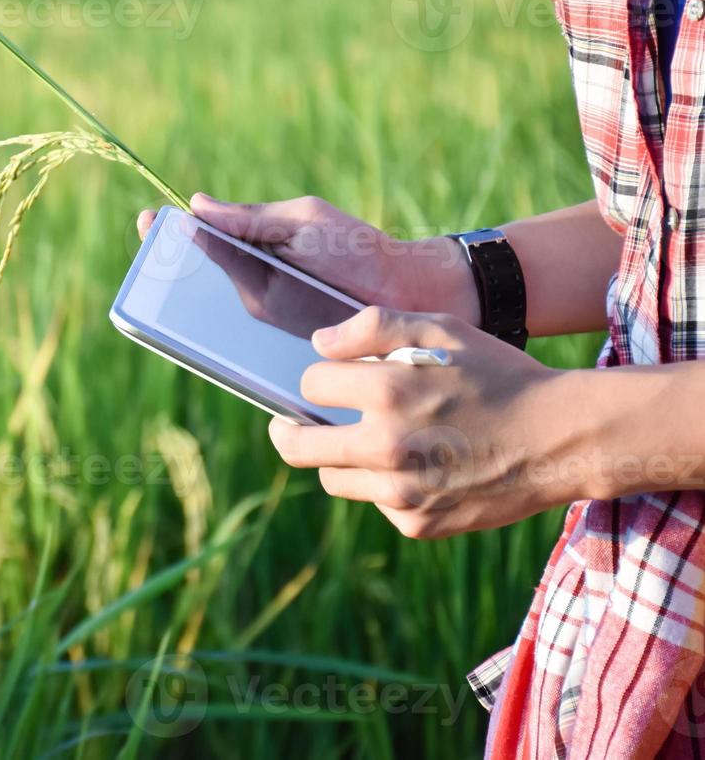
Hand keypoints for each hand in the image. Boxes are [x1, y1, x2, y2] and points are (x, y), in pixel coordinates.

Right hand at [138, 193, 478, 323]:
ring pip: (210, 310)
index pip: (203, 233)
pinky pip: (237, 341)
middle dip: (168, 270)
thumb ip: (250, 218)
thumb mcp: (301, 223)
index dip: (172, 230)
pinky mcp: (275, 340)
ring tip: (164, 299)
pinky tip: (195, 337)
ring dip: (185, 307)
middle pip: (196, 275)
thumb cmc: (355, 248)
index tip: (149, 222)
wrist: (404, 295)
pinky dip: (215, 340)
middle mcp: (252, 277)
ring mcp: (261, 310)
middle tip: (151, 263)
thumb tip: (197, 205)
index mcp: (255, 239)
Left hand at [272, 306, 578, 537]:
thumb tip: (319, 344)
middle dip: (288, 430)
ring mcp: (402, 491)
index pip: (309, 385)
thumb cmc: (497, 374)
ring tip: (366, 441)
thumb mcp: (441, 329)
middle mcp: (387, 445)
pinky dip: (386, 485)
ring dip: (340, 459)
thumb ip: (373, 327)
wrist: (561, 438)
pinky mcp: (419, 523)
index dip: (318, 378)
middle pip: (297, 446)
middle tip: (289, 424)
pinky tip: (418, 466)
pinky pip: (378, 502)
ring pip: (333, 479)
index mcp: (387, 391)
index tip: (328, 380)